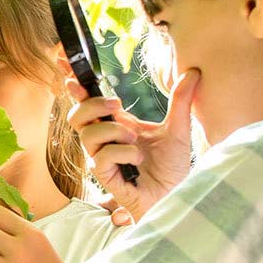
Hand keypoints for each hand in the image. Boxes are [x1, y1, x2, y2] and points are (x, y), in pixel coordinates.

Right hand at [66, 68, 198, 221]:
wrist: (175, 193)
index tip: (69, 70)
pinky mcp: (103, 175)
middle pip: (77, 116)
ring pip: (88, 135)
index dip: (76, 88)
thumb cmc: (171, 166)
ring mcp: (101, 158)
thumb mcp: (178, 128)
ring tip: (136, 142)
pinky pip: (101, 157)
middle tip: (117, 105)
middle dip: (93, 105)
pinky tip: (138, 160)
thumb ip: (180, 100)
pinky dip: (123, 153)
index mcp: (116, 125)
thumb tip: (193, 72)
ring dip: (114, 132)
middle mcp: (104, 140)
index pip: (89, 103)